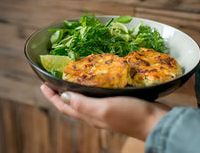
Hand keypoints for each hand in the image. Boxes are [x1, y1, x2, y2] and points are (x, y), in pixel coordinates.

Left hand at [40, 83, 169, 140]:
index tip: (43, 84)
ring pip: (83, 100)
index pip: (64, 106)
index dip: (51, 96)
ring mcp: (105, 110)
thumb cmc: (131, 115)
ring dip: (73, 90)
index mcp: (89, 115)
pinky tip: (94, 80)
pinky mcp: (116, 105)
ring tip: (69, 77)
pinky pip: (97, 96)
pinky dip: (90, 88)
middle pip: (71, 104)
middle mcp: (94, 114)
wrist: (157, 121)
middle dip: (59, 93)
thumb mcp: (103, 108)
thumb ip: (83, 104)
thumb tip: (62, 96)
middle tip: (53, 79)